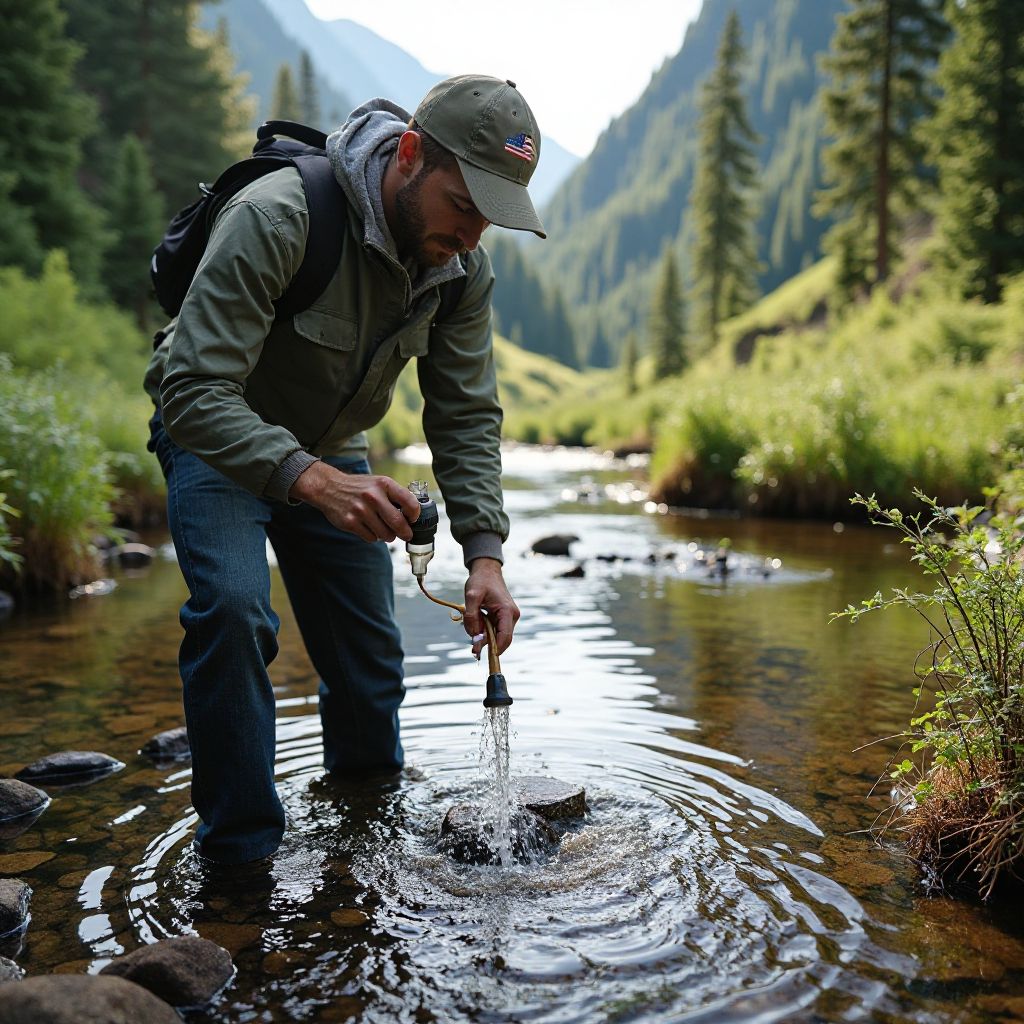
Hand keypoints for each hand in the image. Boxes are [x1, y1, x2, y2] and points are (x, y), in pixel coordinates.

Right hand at [290, 462, 419, 542]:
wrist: (329, 488)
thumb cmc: (359, 488)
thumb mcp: (378, 483)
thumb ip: (395, 495)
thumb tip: (414, 516)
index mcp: (384, 484)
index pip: (409, 502)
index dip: (415, 515)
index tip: (413, 519)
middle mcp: (373, 496)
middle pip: (398, 523)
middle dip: (405, 532)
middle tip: (406, 535)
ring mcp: (360, 510)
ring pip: (385, 534)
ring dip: (388, 536)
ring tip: (384, 529)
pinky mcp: (351, 522)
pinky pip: (371, 538)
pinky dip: (374, 537)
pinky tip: (369, 528)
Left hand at [463, 558, 519, 657]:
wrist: (487, 571)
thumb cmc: (480, 581)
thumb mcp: (471, 595)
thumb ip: (471, 616)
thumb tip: (473, 635)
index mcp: (507, 611)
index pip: (505, 637)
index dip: (495, 648)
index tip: (480, 654)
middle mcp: (512, 616)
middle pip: (500, 638)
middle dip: (486, 642)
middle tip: (472, 645)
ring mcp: (509, 617)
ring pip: (496, 635)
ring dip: (483, 634)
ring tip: (473, 620)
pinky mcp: (504, 617)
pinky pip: (495, 629)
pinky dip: (484, 629)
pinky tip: (477, 619)